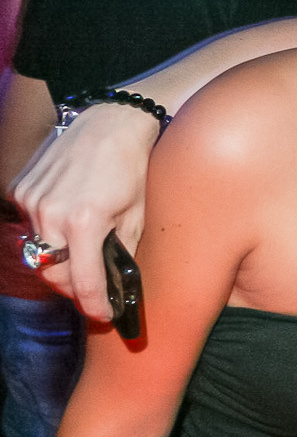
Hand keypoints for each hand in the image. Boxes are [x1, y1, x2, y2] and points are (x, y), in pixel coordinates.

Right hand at [9, 106, 158, 320]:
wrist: (110, 122)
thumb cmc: (131, 168)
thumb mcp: (136, 215)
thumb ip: (122, 252)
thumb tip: (116, 283)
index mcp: (85, 222)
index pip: (84, 282)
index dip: (95, 305)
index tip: (105, 314)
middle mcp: (51, 214)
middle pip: (53, 273)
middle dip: (73, 285)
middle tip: (94, 285)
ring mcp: (31, 200)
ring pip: (40, 250)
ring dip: (61, 256)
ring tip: (84, 249)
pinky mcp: (21, 189)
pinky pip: (31, 224)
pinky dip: (49, 230)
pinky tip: (69, 218)